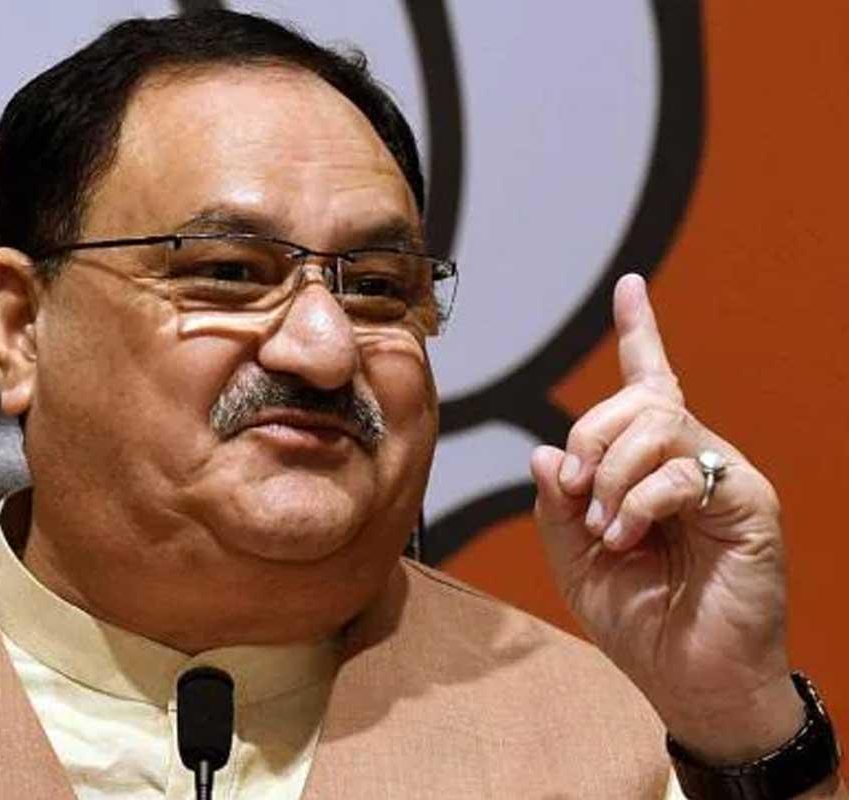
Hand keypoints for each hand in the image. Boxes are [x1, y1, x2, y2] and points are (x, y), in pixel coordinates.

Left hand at [530, 273, 804, 764]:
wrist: (690, 681)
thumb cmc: (638, 622)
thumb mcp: (575, 560)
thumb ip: (557, 504)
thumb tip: (545, 450)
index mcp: (651, 468)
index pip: (649, 385)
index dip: (640, 334)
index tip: (628, 288)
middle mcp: (691, 460)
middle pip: (636, 400)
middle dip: (590, 437)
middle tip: (579, 492)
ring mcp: (721, 477)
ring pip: (657, 425)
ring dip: (613, 476)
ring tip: (609, 529)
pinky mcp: (746, 502)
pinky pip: (682, 470)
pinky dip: (641, 502)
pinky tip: (630, 537)